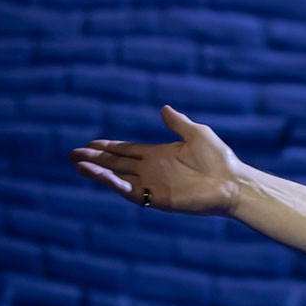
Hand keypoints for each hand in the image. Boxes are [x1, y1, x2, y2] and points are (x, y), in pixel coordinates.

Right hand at [69, 105, 242, 215]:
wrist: (232, 182)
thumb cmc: (220, 158)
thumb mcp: (197, 134)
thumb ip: (178, 123)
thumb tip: (163, 108)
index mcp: (161, 155)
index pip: (128, 151)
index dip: (110, 147)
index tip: (91, 143)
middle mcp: (153, 170)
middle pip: (118, 164)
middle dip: (96, 159)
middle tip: (73, 153)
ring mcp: (153, 184)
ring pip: (118, 178)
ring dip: (98, 172)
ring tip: (78, 164)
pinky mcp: (156, 198)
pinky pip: (129, 191)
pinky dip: (113, 183)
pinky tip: (99, 174)